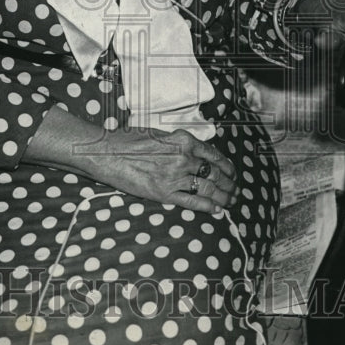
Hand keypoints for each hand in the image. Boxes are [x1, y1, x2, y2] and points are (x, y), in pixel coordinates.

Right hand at [102, 127, 238, 216]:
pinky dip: (207, 207)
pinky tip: (216, 210)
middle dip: (229, 184)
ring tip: (230, 203)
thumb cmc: (130, 140)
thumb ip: (180, 144)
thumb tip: (195, 155)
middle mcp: (183, 158)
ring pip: (208, 189)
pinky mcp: (164, 193)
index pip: (214, 155)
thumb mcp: (161, 134)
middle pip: (215, 174)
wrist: (108, 153)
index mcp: (184, 141)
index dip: (227, 167)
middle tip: (236, 191)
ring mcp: (175, 177)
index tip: (232, 173)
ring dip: (223, 197)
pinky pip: (192, 202)